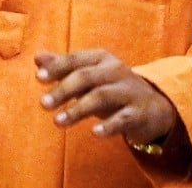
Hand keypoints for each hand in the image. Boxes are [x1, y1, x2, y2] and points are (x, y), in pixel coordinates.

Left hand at [35, 50, 178, 144]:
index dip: (58, 67)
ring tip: (58, 121)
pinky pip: (123, 118)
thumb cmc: (112, 89)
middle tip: (43, 104)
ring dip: (78, 109)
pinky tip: (94, 133)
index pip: (77, 60)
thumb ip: (64, 67)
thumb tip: (38, 57)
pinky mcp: (139, 113)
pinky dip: (109, 125)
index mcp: (102, 59)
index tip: (39, 78)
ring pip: (102, 96)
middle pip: (86, 77)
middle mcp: (116, 71)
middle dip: (63, 90)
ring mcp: (129, 91)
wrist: (154, 106)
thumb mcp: (90, 76)